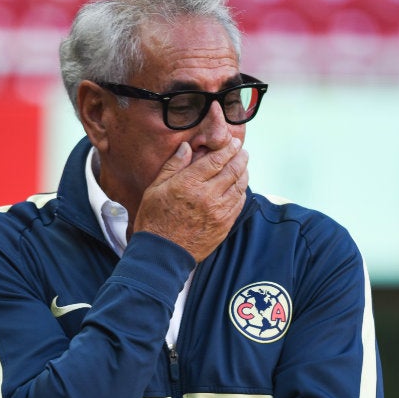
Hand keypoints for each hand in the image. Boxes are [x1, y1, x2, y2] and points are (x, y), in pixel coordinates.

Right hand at [135, 138, 248, 262]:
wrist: (162, 254)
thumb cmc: (154, 220)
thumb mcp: (155, 188)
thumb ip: (173, 165)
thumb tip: (187, 147)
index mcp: (189, 184)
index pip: (217, 160)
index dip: (228, 149)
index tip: (234, 143)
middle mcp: (208, 196)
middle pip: (232, 170)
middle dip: (240, 158)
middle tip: (242, 151)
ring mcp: (219, 212)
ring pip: (239, 187)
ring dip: (244, 173)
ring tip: (243, 166)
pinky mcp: (224, 225)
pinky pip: (239, 204)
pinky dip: (241, 192)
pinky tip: (239, 187)